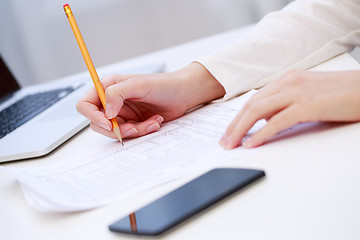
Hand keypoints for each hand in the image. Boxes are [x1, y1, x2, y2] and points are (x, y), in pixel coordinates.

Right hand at [77, 62, 224, 138]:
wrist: (183, 94)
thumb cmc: (163, 84)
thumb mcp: (139, 84)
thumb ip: (117, 93)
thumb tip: (106, 112)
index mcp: (108, 87)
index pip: (85, 104)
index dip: (92, 116)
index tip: (108, 122)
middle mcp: (112, 101)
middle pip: (98, 123)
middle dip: (116, 128)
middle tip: (134, 127)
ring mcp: (122, 113)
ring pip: (116, 131)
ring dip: (134, 130)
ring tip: (151, 122)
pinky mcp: (133, 123)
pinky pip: (130, 134)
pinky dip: (143, 131)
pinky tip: (155, 121)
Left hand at [220, 70, 359, 148]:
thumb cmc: (341, 95)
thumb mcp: (307, 97)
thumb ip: (285, 106)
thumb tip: (266, 122)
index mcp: (286, 80)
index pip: (254, 99)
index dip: (238, 117)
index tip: (229, 131)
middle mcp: (288, 82)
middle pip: (251, 105)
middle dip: (233, 125)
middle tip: (224, 141)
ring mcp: (297, 92)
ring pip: (258, 111)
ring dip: (240, 129)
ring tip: (230, 144)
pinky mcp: (307, 105)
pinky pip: (277, 121)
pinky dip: (261, 133)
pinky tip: (251, 143)